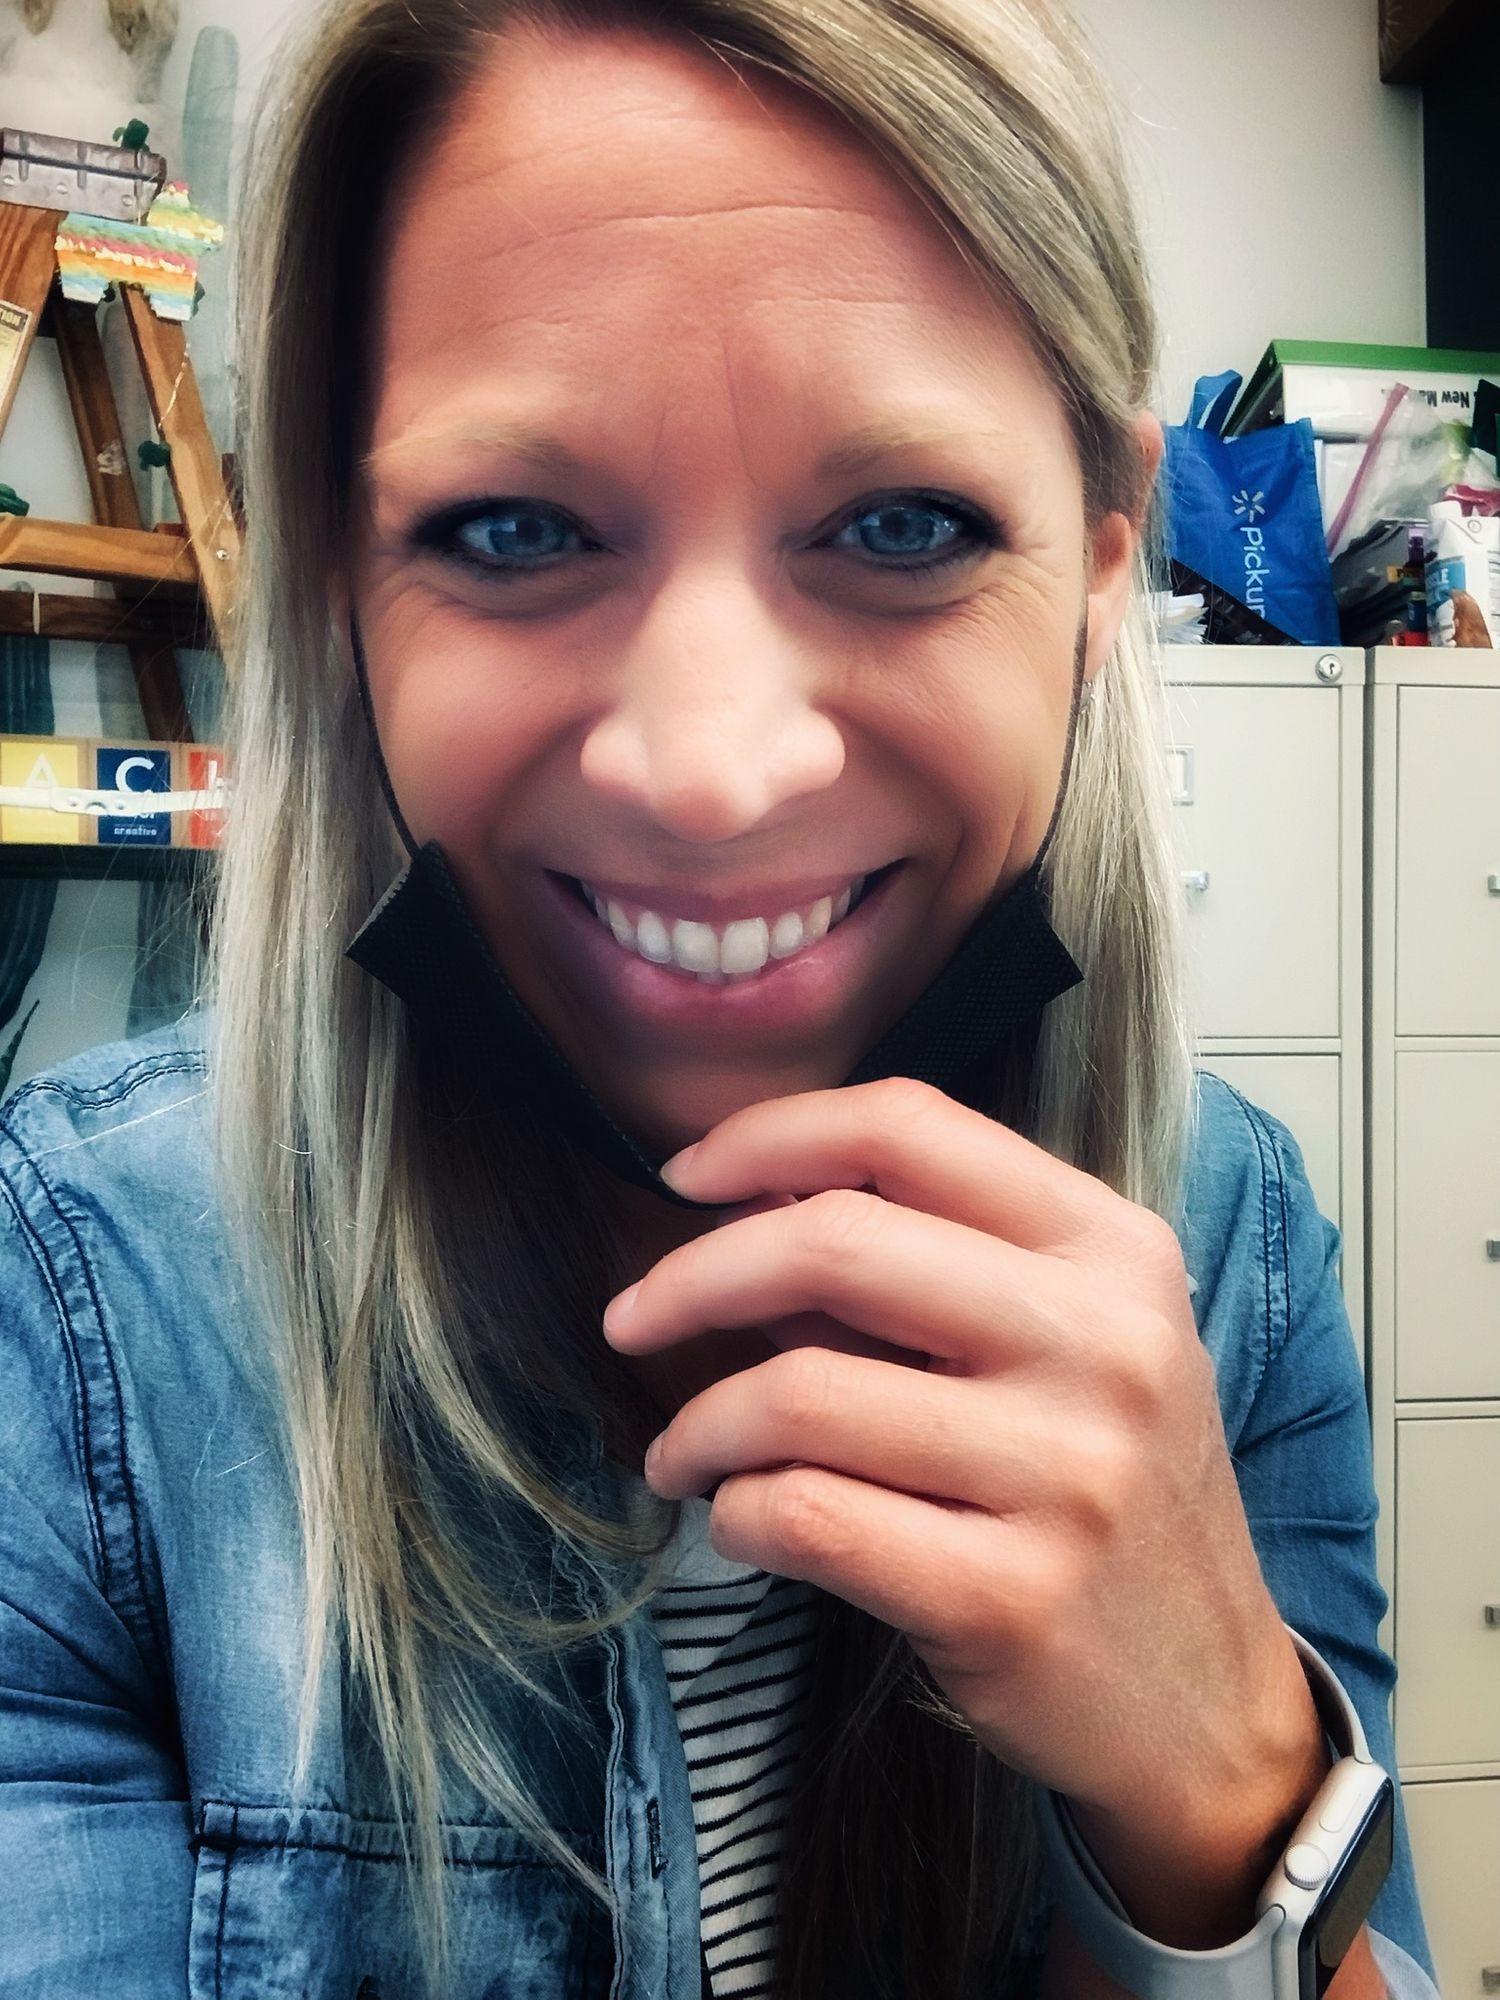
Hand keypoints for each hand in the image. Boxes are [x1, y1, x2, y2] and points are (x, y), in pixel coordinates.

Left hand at [601, 1078, 1328, 1941]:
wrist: (1209, 1703)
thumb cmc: (1111, 1496)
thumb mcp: (1070, 1346)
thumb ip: (932, 1263)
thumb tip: (750, 1201)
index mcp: (1113, 1250)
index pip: (909, 1127)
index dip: (769, 1136)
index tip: (686, 1177)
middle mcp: (1103, 1342)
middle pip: (834, 1242)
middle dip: (692, 1276)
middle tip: (631, 1318)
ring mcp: (1067, 1473)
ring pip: (798, 1394)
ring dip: (698, 1424)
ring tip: (682, 1453)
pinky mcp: (1013, 1596)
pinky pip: (807, 1517)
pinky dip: (738, 1512)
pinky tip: (741, 1520)